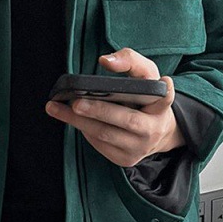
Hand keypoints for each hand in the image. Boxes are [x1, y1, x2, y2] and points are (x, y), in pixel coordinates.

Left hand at [44, 48, 186, 166]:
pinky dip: (83, 130)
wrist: (155, 133)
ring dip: (78, 121)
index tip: (165, 82)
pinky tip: (71, 119)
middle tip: (76, 103)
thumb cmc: (145, 99)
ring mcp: (139, 148)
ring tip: (55, 108)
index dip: (166, 91)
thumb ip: (129, 61)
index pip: (167, 97)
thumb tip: (105, 61)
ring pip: (106, 135)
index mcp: (161, 106)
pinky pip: (99, 144)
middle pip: (127, 120)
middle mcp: (153, 129)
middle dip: (99, 111)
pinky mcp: (126, 160)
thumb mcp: (144, 77)